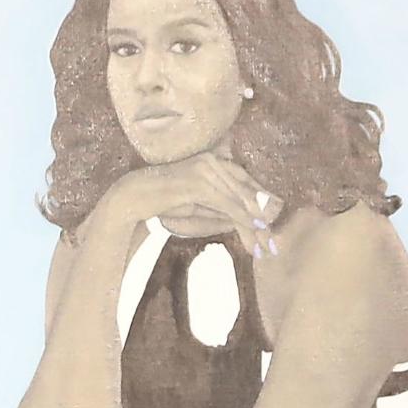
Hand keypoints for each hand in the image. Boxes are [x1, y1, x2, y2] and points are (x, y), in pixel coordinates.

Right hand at [84, 153, 281, 258]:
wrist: (134, 197)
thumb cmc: (163, 203)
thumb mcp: (199, 207)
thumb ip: (222, 210)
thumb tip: (248, 222)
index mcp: (216, 161)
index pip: (246, 183)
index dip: (262, 205)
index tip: (271, 226)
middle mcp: (215, 161)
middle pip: (247, 192)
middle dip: (262, 220)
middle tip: (272, 243)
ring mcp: (207, 170)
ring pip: (240, 201)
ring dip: (255, 226)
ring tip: (264, 245)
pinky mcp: (200, 183)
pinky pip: (228, 205)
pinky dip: (243, 221)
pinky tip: (252, 233)